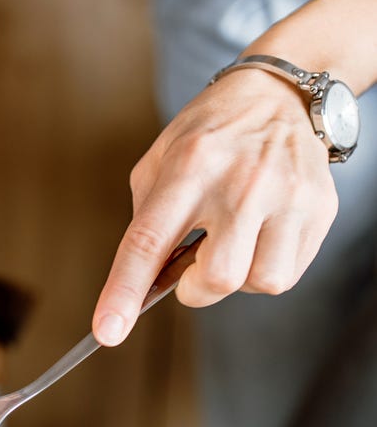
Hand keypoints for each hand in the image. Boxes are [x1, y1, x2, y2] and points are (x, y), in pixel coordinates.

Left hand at [92, 69, 337, 345]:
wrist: (277, 95)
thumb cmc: (207, 137)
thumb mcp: (158, 164)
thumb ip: (146, 225)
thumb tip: (138, 288)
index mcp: (188, 168)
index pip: (148, 242)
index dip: (124, 292)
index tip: (107, 331)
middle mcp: (241, 181)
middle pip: (217, 278)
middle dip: (197, 289)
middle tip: (195, 265)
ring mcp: (287, 194)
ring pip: (260, 282)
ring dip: (237, 279)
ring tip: (234, 243)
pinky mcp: (319, 207)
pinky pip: (287, 273)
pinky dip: (265, 268)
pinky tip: (260, 236)